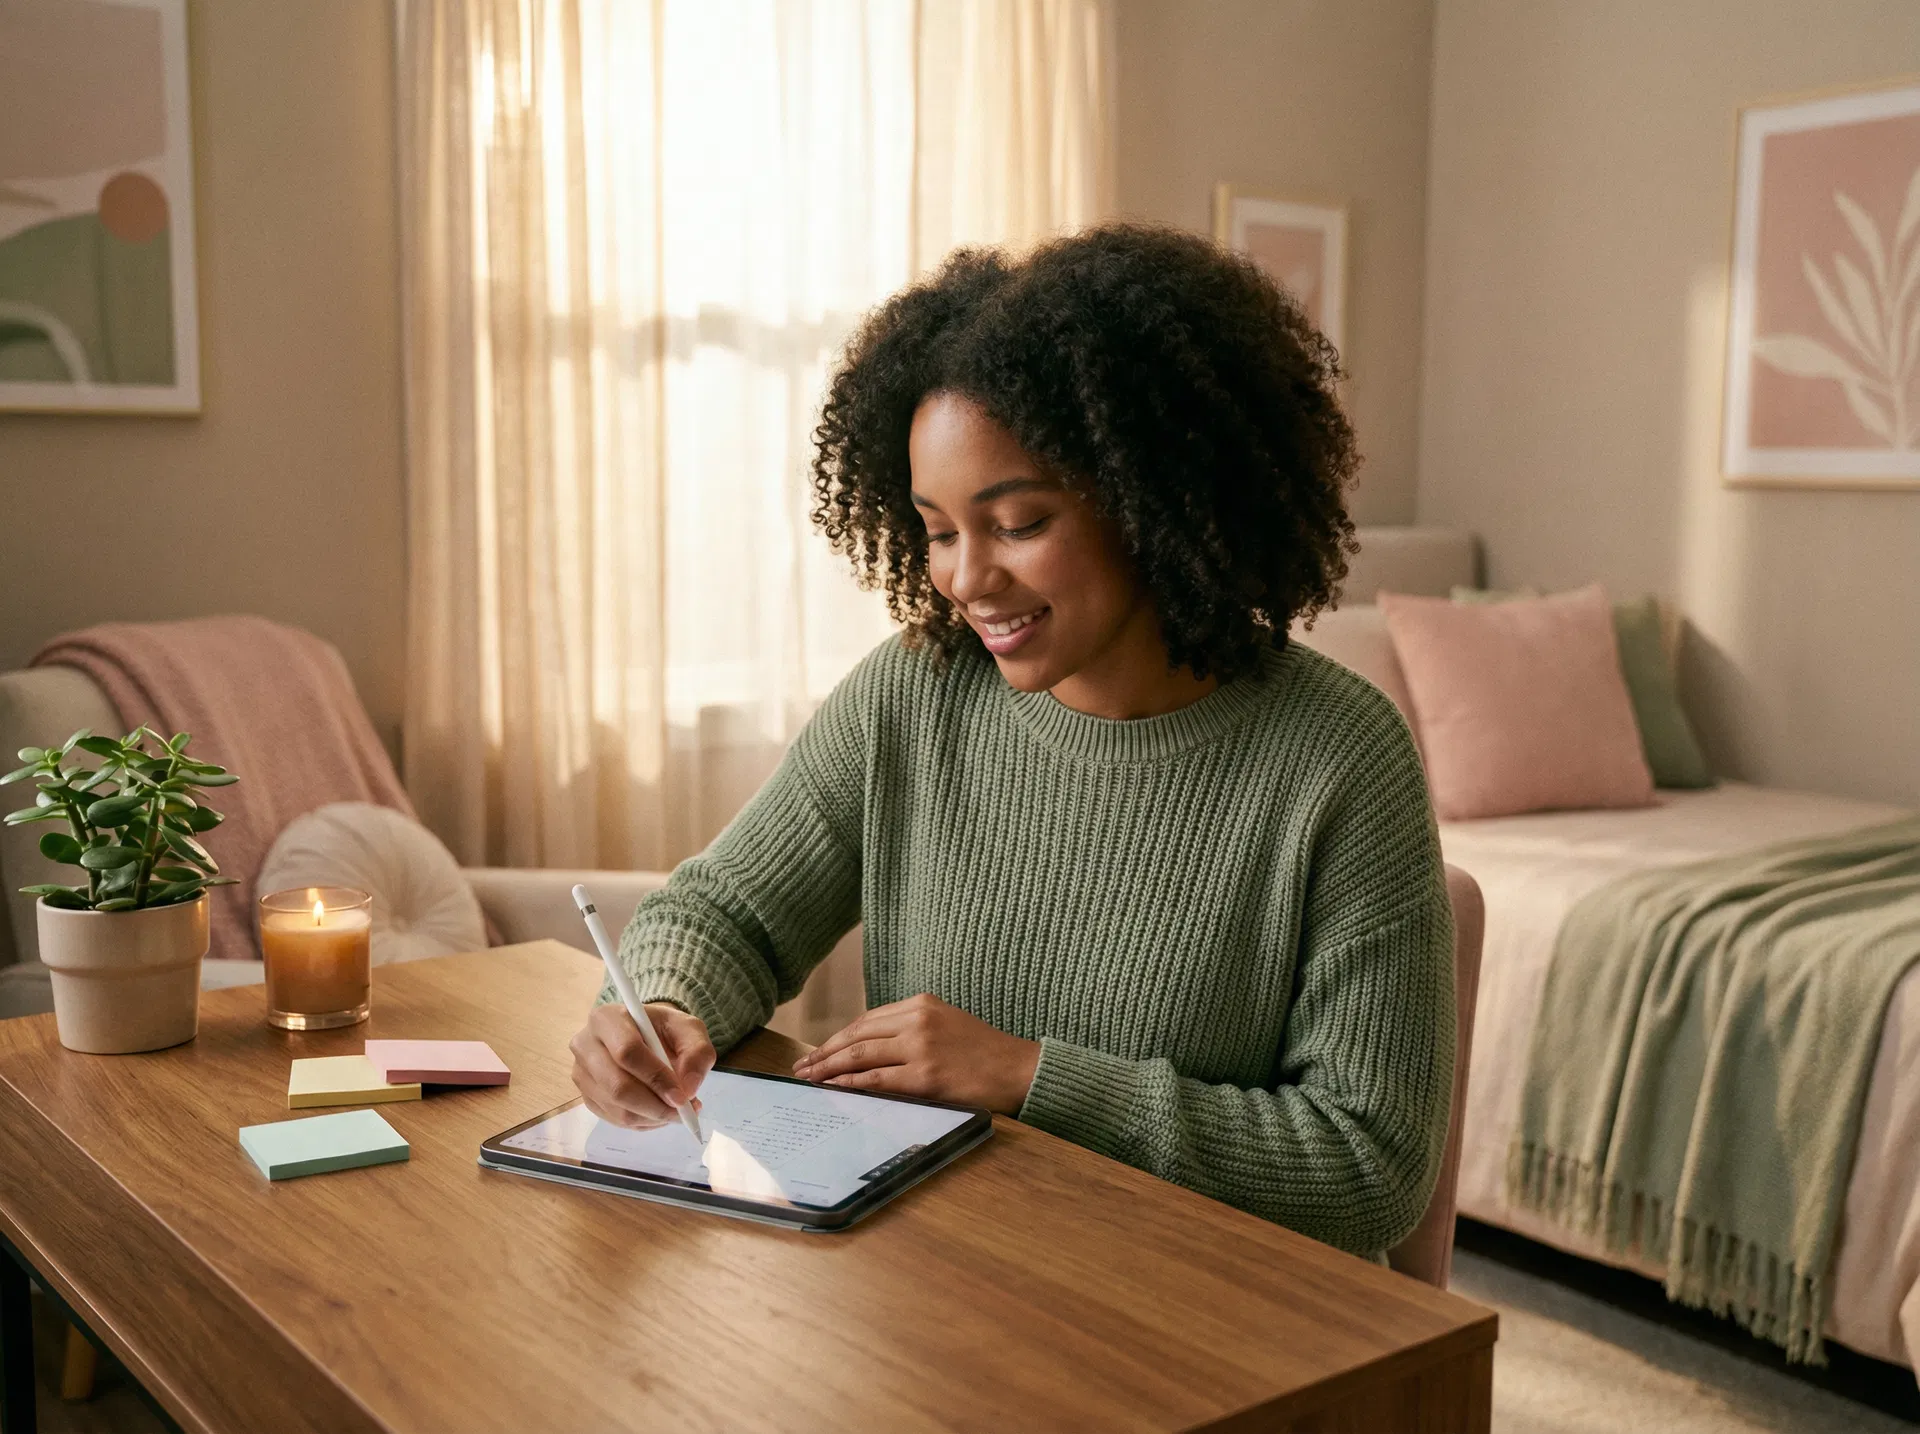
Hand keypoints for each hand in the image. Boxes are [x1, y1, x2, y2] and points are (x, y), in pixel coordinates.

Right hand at [569, 1002, 715, 1128]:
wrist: (644, 1036)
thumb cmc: (664, 1030)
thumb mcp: (688, 1030)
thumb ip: (697, 1052)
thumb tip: (689, 1088)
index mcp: (607, 1018)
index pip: (627, 1052)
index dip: (656, 1078)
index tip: (682, 1097)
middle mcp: (585, 1045)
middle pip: (617, 1086)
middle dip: (655, 1106)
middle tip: (682, 1112)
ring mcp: (581, 1073)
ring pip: (616, 1108)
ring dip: (652, 1117)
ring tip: (676, 1111)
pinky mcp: (585, 1095)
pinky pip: (614, 1119)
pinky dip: (642, 1122)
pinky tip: (658, 1112)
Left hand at [791, 993, 1039, 1114]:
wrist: (1019, 1070)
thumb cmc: (984, 1053)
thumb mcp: (946, 1025)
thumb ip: (911, 1030)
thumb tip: (868, 1051)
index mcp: (922, 1003)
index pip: (867, 1020)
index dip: (839, 1037)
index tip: (819, 1051)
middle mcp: (918, 1019)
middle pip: (857, 1035)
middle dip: (825, 1052)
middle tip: (803, 1067)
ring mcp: (921, 1046)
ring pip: (861, 1055)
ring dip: (829, 1068)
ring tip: (810, 1079)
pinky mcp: (925, 1075)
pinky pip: (876, 1080)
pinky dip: (851, 1084)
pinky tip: (834, 1089)